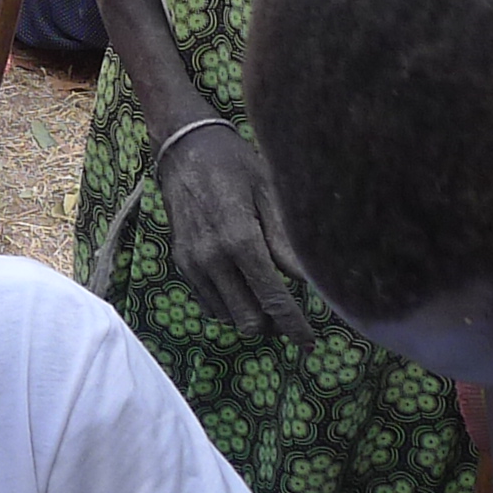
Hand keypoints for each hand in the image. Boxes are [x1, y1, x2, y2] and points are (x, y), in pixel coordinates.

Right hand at [155, 122, 313, 340]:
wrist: (184, 149)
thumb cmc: (235, 165)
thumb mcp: (269, 194)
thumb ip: (287, 242)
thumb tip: (311, 280)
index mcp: (240, 241)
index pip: (273, 300)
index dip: (295, 326)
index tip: (310, 342)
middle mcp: (212, 259)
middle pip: (249, 321)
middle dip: (273, 326)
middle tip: (293, 317)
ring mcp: (193, 264)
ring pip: (228, 317)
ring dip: (251, 315)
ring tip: (270, 297)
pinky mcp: (182, 264)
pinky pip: (209, 303)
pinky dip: (231, 304)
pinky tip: (245, 286)